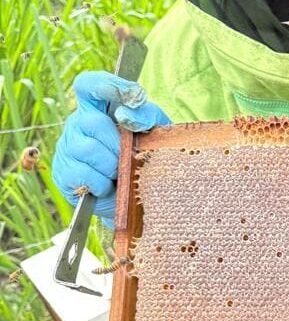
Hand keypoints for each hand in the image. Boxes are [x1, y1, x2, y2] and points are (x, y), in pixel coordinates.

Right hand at [53, 71, 169, 225]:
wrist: (136, 197)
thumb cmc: (145, 158)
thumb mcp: (156, 132)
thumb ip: (147, 115)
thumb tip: (127, 114)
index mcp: (99, 108)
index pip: (88, 84)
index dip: (106, 85)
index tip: (134, 96)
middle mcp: (78, 124)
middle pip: (92, 122)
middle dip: (118, 143)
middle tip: (130, 157)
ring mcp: (67, 148)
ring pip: (86, 149)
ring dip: (111, 165)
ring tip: (120, 173)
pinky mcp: (63, 174)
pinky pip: (82, 174)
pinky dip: (101, 183)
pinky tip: (107, 186)